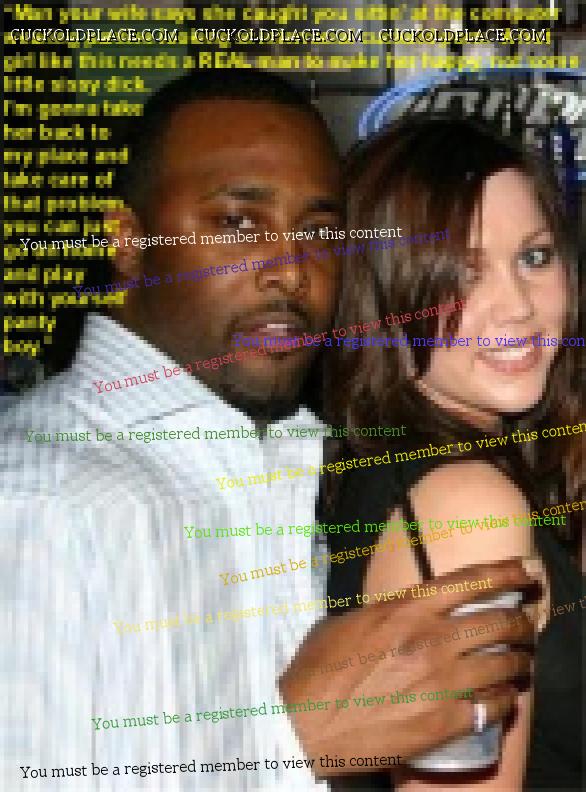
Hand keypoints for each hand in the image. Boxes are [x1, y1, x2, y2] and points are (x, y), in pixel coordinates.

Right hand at [279, 560, 536, 774]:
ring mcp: (442, 682)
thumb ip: (384, 614)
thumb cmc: (318, 672)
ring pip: (505, 663)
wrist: (306, 725)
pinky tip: (502, 698)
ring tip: (519, 662)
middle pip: (499, 620)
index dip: (505, 571)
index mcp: (405, 609)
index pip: (470, 580)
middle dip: (520, 620)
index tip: (523, 570)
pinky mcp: (445, 722)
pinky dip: (505, 699)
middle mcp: (431, 640)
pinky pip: (494, 706)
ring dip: (518, 661)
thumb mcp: (346, 624)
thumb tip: (398, 614)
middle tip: (524, 624)